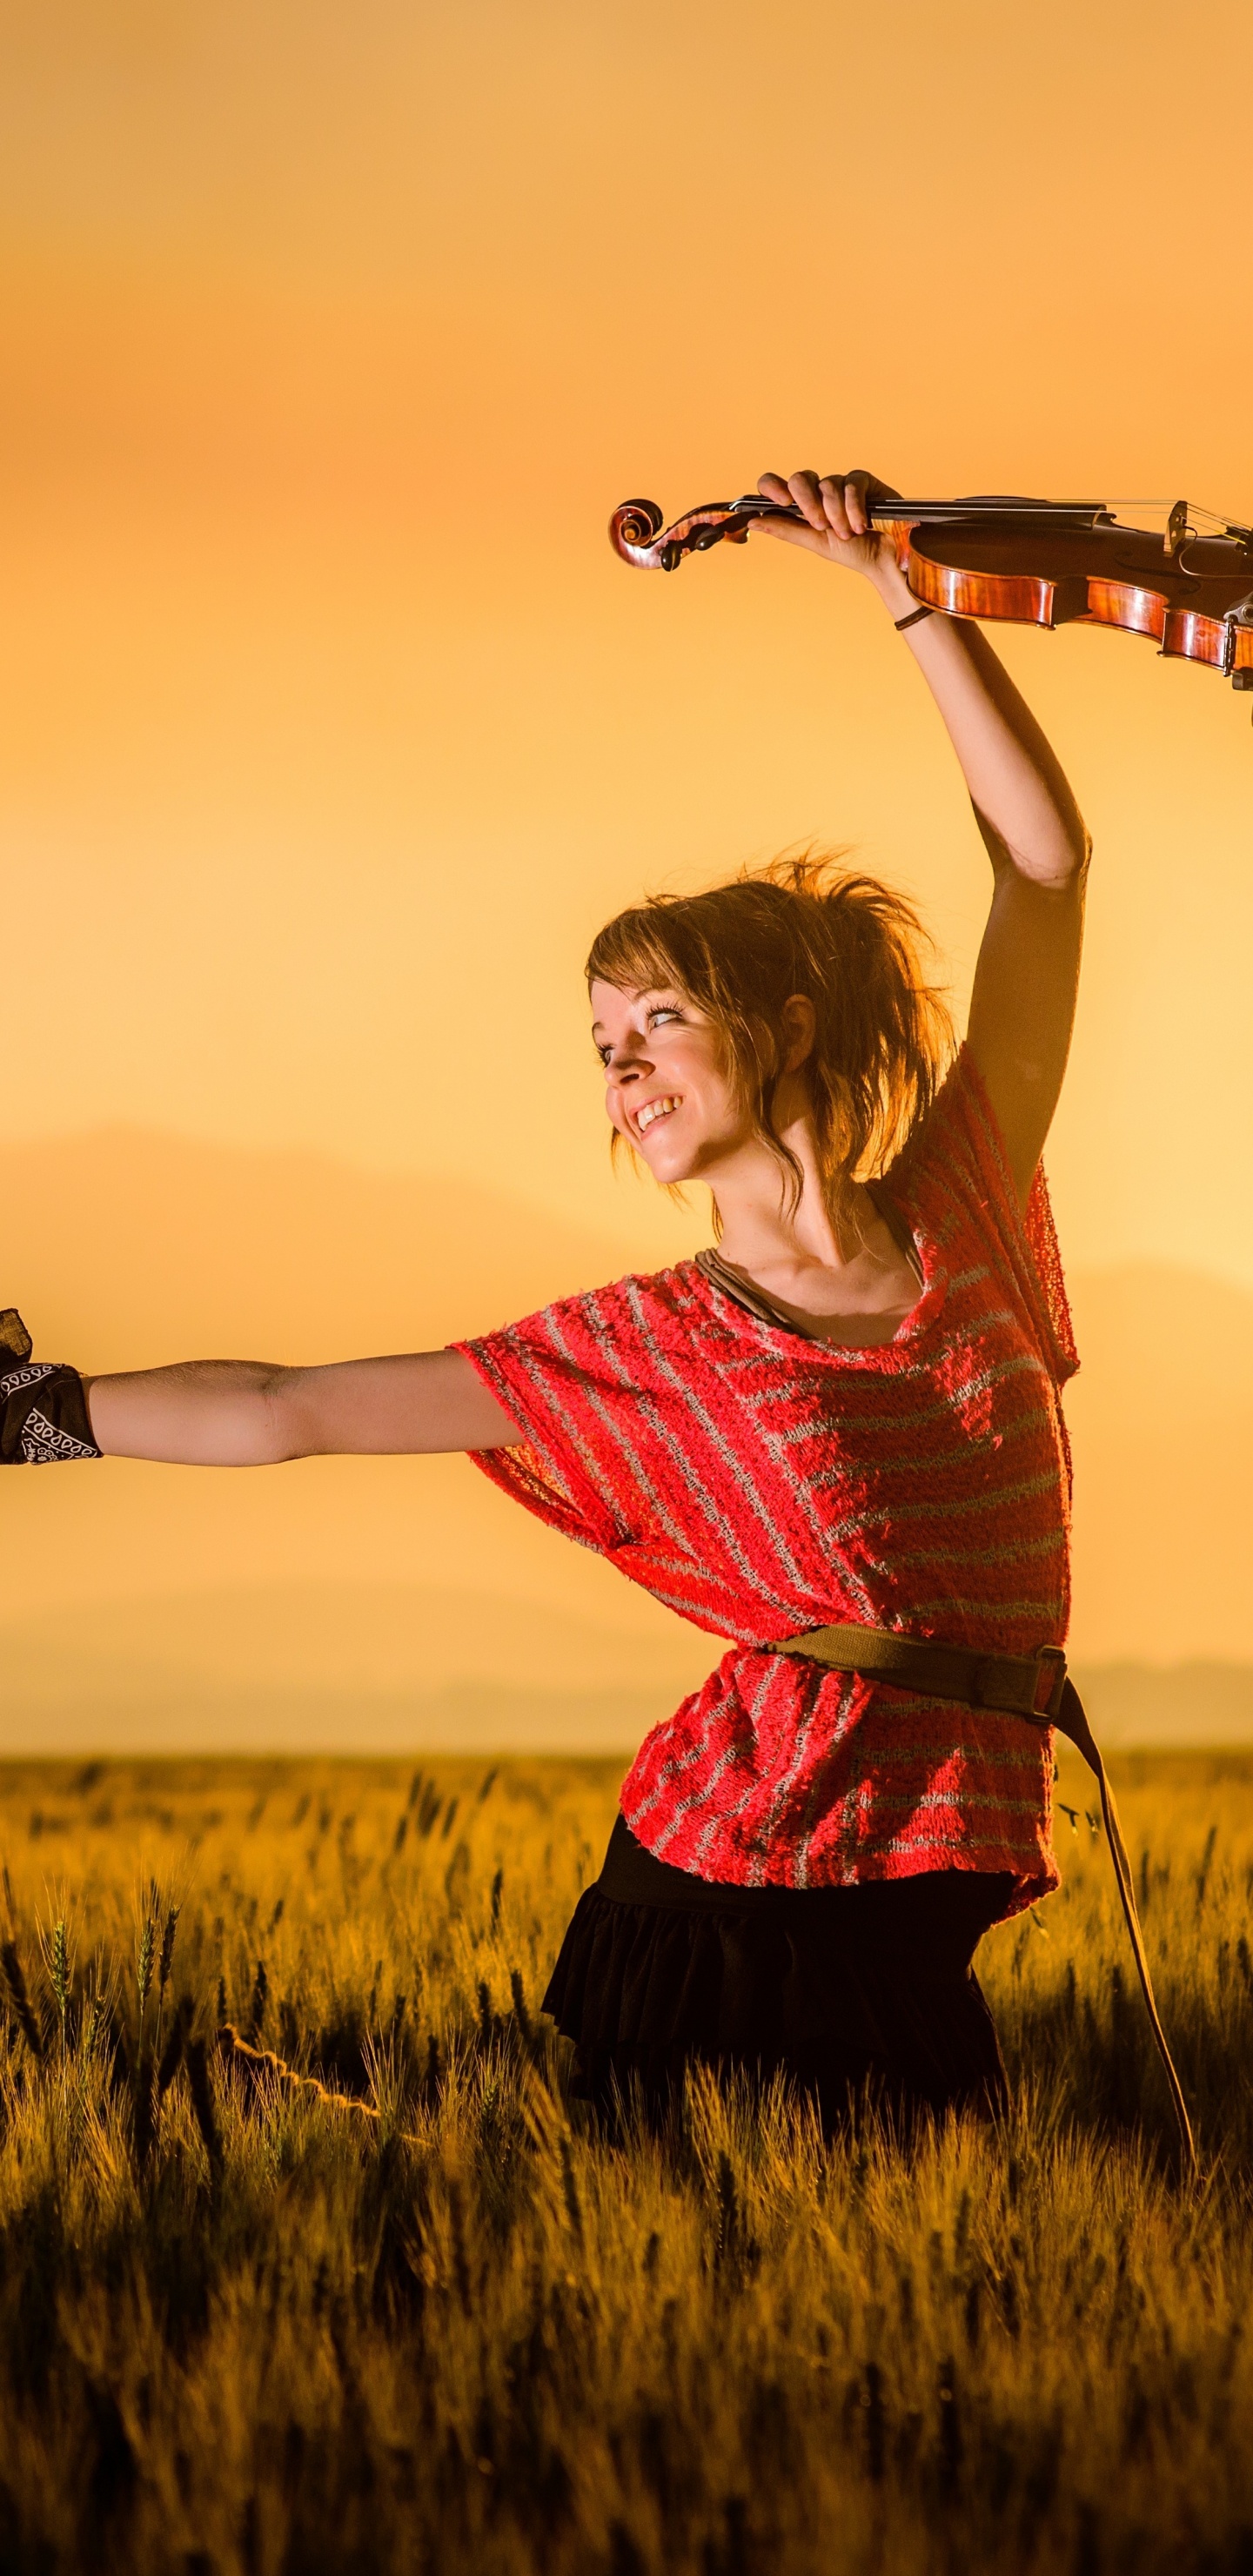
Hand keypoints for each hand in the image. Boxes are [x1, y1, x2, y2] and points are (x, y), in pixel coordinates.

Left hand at [752, 469, 906, 599]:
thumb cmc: (852, 551)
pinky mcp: (863, 480)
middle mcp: (819, 491)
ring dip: (837, 513)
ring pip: (827, 484)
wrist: (884, 558)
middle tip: (820, 524)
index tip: (783, 501)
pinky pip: (851, 483)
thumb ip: (786, 529)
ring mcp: (841, 483)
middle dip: (808, 502)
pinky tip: (861, 523)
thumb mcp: (815, 542)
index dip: (773, 486)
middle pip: (799, 478)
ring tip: (848, 533)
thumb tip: (753, 520)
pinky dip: (854, 506)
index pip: (776, 484)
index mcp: (802, 504)